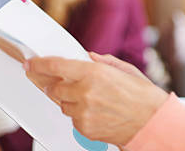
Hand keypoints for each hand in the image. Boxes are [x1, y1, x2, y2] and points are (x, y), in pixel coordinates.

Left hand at [24, 57, 168, 145]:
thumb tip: (88, 57)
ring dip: (70, 99)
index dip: (40, 64)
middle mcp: (85, 92)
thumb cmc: (143, 96)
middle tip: (67, 83)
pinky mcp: (84, 128)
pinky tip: (97, 110)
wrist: (152, 122)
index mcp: (94, 73)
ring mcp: (83, 112)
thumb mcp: (126, 70)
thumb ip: (103, 62)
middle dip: (57, 84)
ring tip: (92, 99)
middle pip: (54, 87)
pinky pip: (72, 118)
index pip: (56, 66)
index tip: (32, 64)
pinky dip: (79, 113)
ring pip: (62, 104)